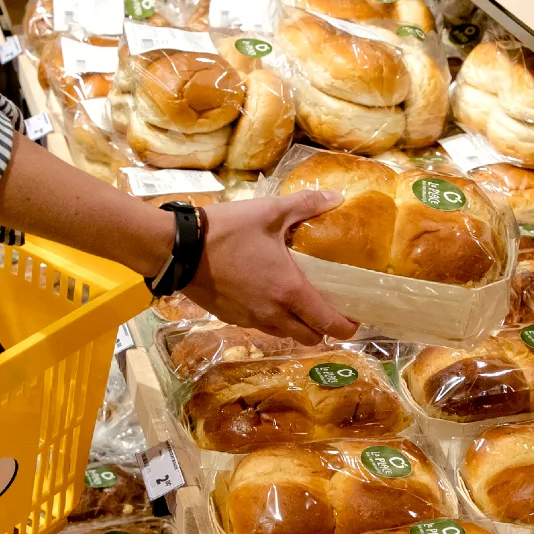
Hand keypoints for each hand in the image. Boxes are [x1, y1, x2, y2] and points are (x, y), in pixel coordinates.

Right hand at [180, 191, 359, 344]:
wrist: (178, 249)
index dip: (347, 326)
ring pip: (284, 334)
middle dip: (323, 328)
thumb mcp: (269, 212)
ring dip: (296, 325)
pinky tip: (266, 295)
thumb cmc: (226, 231)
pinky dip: (271, 319)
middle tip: (327, 308)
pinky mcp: (232, 318)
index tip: (355, 318)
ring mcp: (250, 319)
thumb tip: (337, 196)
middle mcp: (273, 313)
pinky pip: (261, 326)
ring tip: (297, 302)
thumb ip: (306, 205)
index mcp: (289, 290)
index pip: (329, 324)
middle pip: (310, 337)